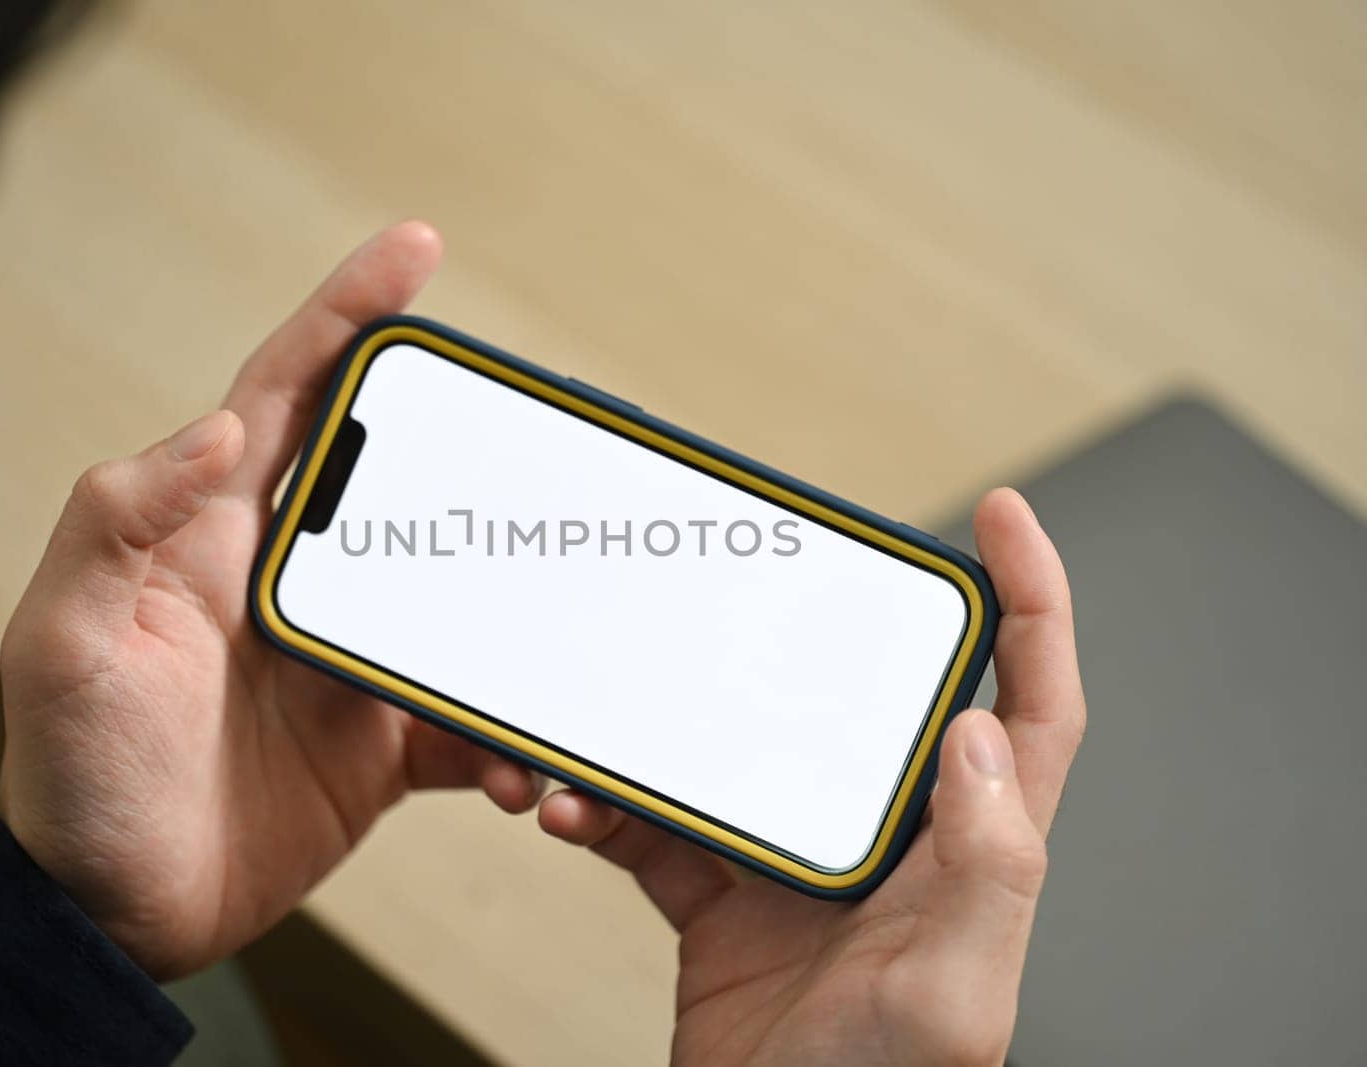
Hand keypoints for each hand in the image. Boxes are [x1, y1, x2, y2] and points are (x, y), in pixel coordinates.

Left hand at [0, 222, 539, 978]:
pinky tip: (527, 761)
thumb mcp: (66, 637)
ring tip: (561, 619)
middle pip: (397, 477)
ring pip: (452, 596)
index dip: (349, 312)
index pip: (288, 393)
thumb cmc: (73, 772)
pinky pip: (465, 716)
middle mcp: (291, 579)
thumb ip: (118, 523)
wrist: (113, 914)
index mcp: (216, 533)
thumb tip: (216, 427)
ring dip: (512, 607)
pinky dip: (504, 733)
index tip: (417, 248)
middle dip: (469, 441)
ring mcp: (344, 658)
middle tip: (545, 429)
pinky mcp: (378, 741)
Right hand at [537, 489, 1083, 1064]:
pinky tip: (568, 806)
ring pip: (738, 747)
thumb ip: (985, 865)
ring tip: (610, 724)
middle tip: (766, 571)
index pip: (1026, 700)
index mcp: (969, 848)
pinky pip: (657, 822)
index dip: (1033, 599)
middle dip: (817, 627)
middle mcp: (889, 840)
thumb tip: (976, 727)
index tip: (1003, 515)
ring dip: (668, 729)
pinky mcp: (721, 892)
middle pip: (865, 695)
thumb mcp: (954, 993)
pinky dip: (606, 808)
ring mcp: (798, 861)